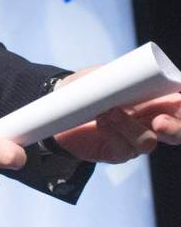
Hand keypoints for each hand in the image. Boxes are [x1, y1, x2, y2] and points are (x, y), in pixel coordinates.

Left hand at [52, 69, 180, 161]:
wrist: (57, 102)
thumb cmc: (87, 85)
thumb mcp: (104, 73)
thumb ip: (121, 74)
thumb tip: (132, 74)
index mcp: (155, 100)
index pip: (180, 107)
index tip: (179, 101)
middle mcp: (151, 122)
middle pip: (177, 133)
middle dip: (175, 129)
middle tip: (158, 122)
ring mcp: (135, 139)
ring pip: (147, 142)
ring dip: (129, 126)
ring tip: (108, 111)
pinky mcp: (118, 152)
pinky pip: (123, 150)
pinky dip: (112, 134)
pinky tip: (100, 122)